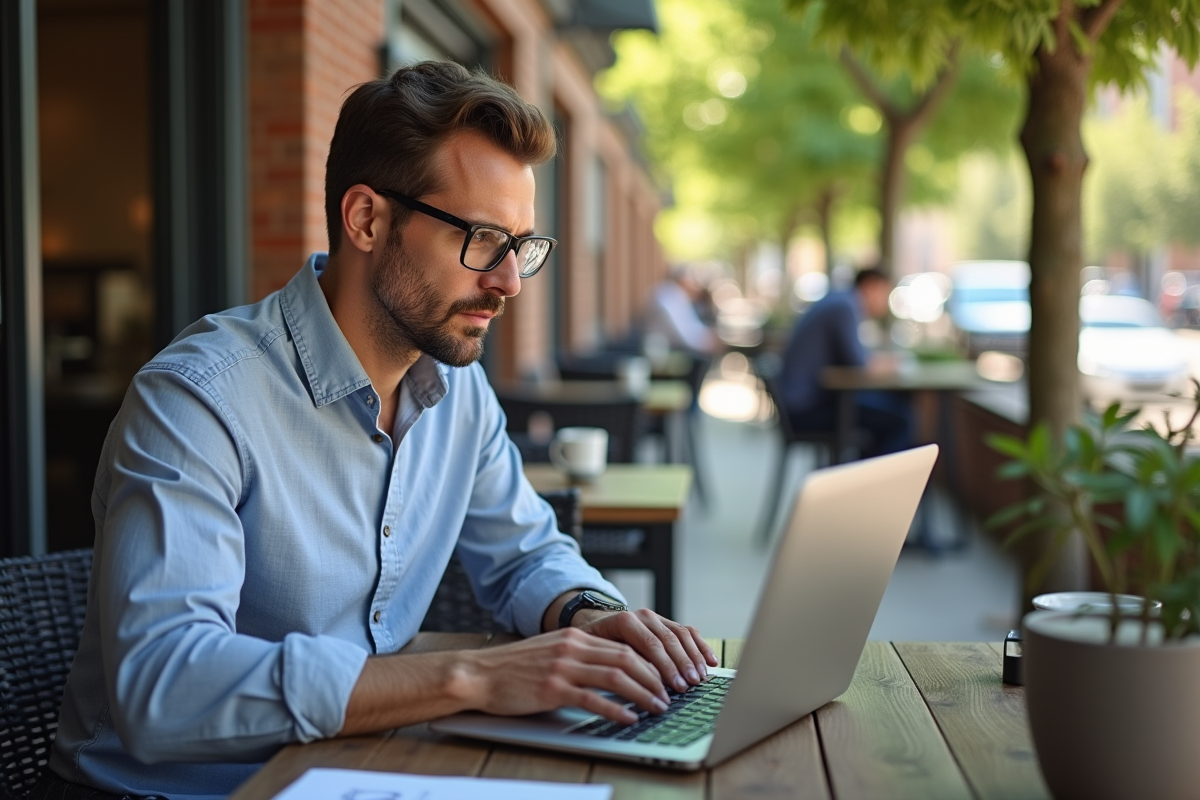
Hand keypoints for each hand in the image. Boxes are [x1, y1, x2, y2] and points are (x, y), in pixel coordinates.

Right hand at [464, 628, 670, 724]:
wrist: (479, 673)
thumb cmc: (513, 668)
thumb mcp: (550, 652)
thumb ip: (578, 656)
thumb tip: (611, 671)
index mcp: (575, 637)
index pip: (623, 647)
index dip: (649, 664)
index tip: (663, 679)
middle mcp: (572, 648)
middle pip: (626, 659)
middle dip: (653, 678)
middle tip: (669, 695)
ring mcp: (563, 667)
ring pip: (616, 676)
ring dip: (642, 693)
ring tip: (657, 707)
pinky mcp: (552, 689)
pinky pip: (592, 698)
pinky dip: (616, 708)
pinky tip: (629, 717)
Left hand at [573, 609, 718, 693]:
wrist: (595, 624)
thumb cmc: (594, 645)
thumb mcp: (597, 653)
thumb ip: (619, 664)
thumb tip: (640, 685)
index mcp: (624, 621)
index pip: (651, 645)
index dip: (666, 667)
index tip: (675, 686)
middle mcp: (643, 616)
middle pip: (669, 640)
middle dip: (682, 664)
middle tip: (691, 684)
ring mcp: (656, 618)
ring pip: (681, 635)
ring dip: (694, 657)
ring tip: (701, 677)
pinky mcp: (666, 623)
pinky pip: (688, 632)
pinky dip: (701, 646)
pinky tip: (711, 661)